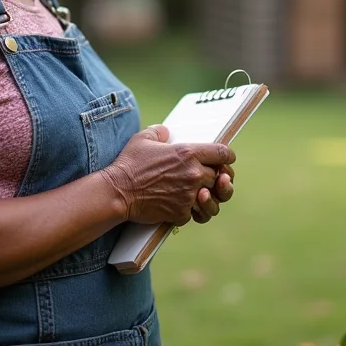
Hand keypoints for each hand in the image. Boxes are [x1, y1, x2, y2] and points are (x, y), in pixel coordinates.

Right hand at [99, 125, 235, 226]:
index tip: (226, 160)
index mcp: (188, 153)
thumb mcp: (144, 138)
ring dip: (211, 198)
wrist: (118, 192)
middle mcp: (193, 174)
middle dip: (218, 178)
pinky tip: (186, 206)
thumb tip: (167, 132)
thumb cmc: (129, 163)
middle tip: (214, 179)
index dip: (227, 157)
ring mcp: (189, 195)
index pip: (223, 153)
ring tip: (203, 196)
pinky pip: (196, 213)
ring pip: (214, 199)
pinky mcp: (181, 212)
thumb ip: (160, 131)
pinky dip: (192, 211)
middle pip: (221, 177)